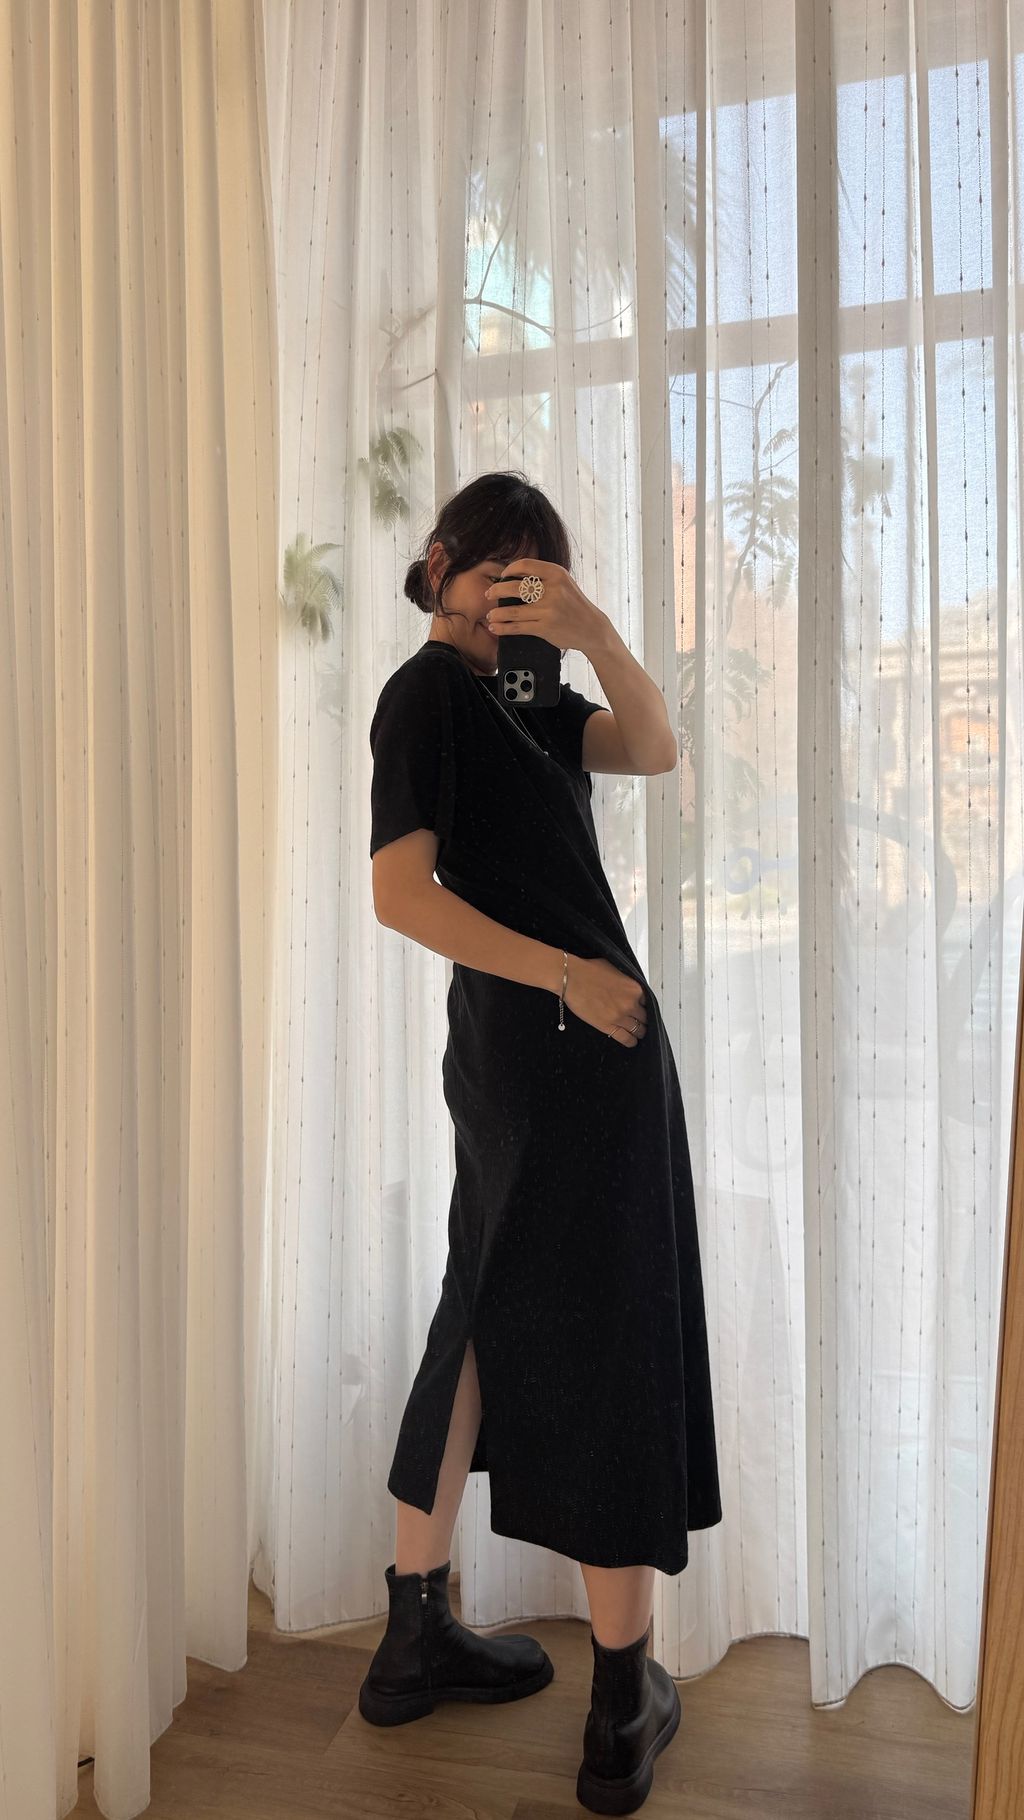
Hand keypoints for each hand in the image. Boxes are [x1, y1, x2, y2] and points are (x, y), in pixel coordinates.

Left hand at [483, 559, 606, 656]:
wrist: (591, 628)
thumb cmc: (574, 604)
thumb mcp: (564, 583)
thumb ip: (544, 576)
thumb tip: (515, 573)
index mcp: (556, 574)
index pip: (525, 565)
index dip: (509, 570)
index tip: (502, 576)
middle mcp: (552, 590)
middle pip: (513, 587)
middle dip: (496, 591)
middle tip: (489, 594)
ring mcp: (548, 610)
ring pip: (512, 611)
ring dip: (496, 613)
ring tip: (490, 615)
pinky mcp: (545, 627)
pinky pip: (517, 627)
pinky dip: (503, 628)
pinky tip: (495, 627)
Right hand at [563, 955, 648, 1047]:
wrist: (572, 979)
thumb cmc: (589, 970)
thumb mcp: (616, 969)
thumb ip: (626, 980)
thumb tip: (628, 986)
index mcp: (634, 988)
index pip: (647, 1002)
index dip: (643, 1006)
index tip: (641, 1009)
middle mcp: (631, 1003)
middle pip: (644, 1017)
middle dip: (643, 1019)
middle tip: (641, 1021)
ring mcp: (620, 1016)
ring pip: (638, 1029)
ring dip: (639, 1031)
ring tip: (639, 1033)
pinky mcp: (607, 1026)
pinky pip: (625, 1038)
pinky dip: (631, 1041)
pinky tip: (632, 1042)